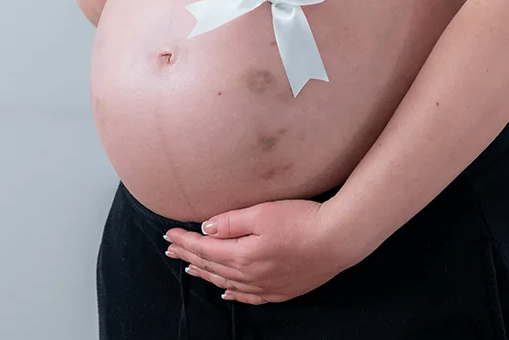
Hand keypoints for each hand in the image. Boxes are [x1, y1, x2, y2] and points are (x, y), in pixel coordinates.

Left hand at [163, 198, 363, 304]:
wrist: (339, 239)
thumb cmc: (301, 220)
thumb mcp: (261, 212)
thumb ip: (231, 222)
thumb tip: (205, 229)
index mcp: (242, 255)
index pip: (204, 248)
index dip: (185, 242)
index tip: (169, 234)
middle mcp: (251, 275)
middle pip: (212, 267)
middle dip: (189, 257)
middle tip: (171, 251)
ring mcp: (267, 286)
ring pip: (227, 283)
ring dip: (206, 275)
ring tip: (190, 269)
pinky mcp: (283, 290)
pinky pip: (251, 296)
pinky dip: (234, 294)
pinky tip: (226, 292)